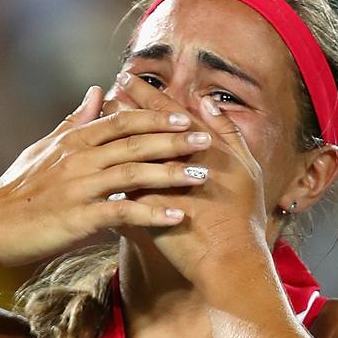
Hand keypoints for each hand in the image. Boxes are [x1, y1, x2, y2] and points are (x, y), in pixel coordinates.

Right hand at [0, 86, 214, 266]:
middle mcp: (79, 159)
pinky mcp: (78, 217)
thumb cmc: (17, 190)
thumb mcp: (44, 148)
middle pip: (135, 142)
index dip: (156, 117)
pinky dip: (151, 213)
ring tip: (201, 177)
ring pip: (133, 173)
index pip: (122, 121)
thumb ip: (75, 121)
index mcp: (74, 141)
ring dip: (170, 174)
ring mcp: (79, 187)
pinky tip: (176, 217)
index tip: (187, 116)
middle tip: (207, 140)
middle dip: (174, 140)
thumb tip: (97, 90)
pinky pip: (122, 211)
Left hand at [110, 72, 271, 283]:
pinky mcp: (146, 209)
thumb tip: (207, 102)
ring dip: (111, 137)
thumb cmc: (242, 217)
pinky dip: (107, 176)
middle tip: (104, 89)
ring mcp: (160, 186)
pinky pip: (120, 189)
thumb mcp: (246, 168)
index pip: (169, 114)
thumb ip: (227, 132)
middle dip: (125, 106)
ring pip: (128, 154)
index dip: (148, 94)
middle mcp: (179, 161)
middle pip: (144, 128)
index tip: (129, 78)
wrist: (229, 259)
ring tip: (94, 120)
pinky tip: (91, 165)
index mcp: (205, 148)